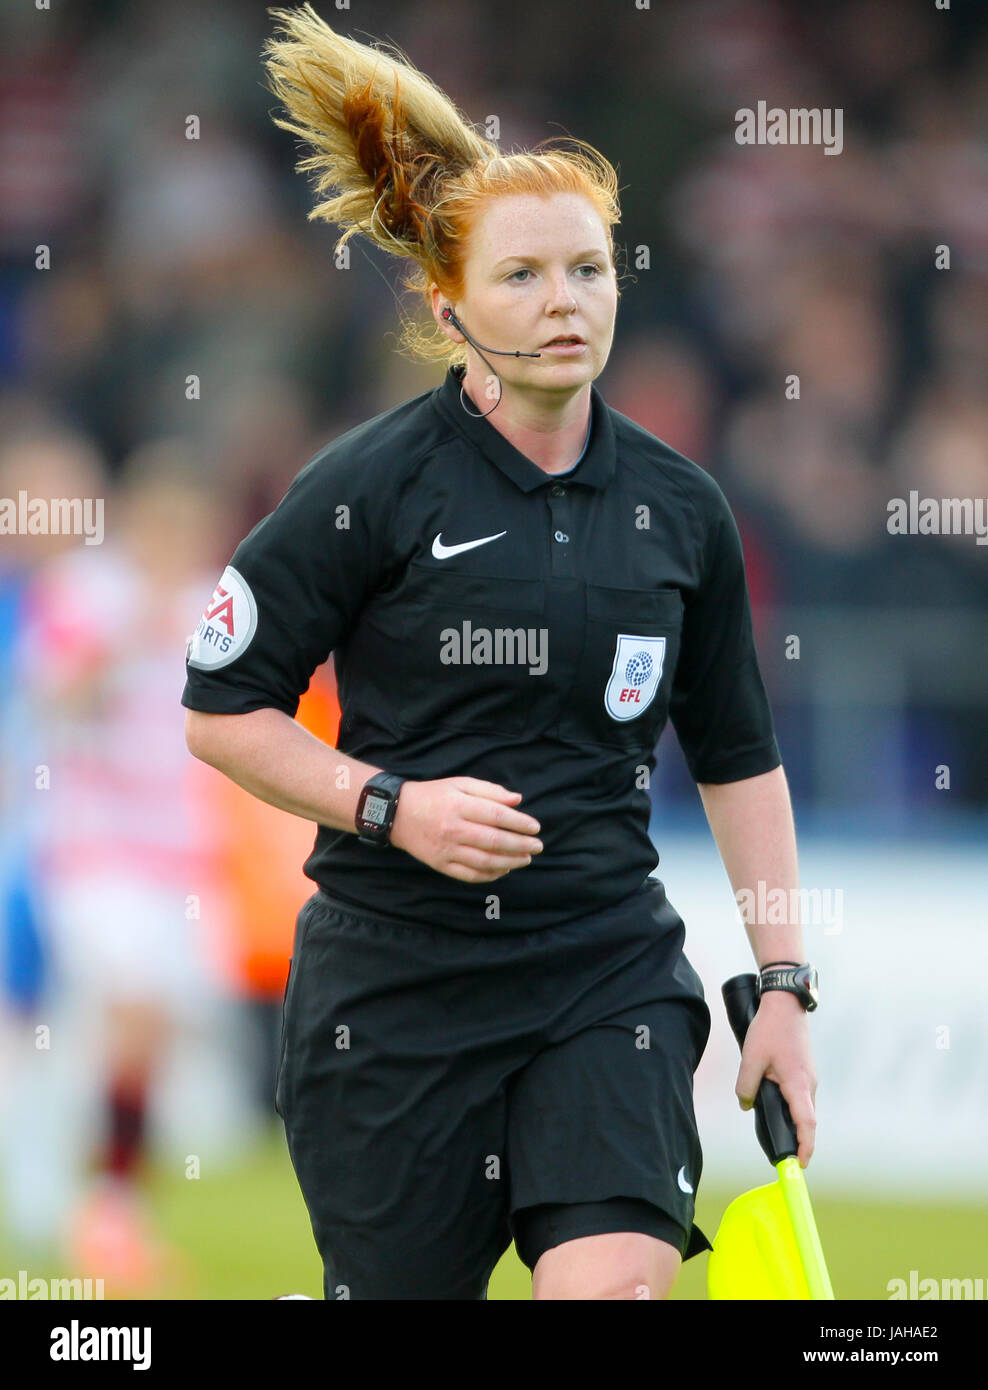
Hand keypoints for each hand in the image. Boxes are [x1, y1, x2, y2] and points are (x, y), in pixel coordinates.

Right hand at [390, 777, 542, 883]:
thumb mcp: (460, 783)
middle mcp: (452, 828)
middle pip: (493, 841)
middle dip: (520, 845)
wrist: (397, 814)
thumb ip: (490, 790)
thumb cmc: (434, 795)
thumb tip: (517, 800)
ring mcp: (446, 849)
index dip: (519, 823)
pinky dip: (490, 875)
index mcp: (458, 805)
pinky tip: (504, 869)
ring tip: (526, 859)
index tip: (535, 827)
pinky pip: (469, 874)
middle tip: (538, 846)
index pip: (496, 815)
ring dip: (510, 862)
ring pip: (484, 861)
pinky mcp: (440, 864)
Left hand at [735, 993, 816, 1167]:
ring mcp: (809, 1078)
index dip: (805, 1147)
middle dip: (798, 1141)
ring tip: (778, 1136)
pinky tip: (776, 1108)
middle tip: (782, 1157)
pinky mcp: (805, 1072)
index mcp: (798, 1084)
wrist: (785, 1004)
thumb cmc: (769, 1029)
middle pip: (806, 1120)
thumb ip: (746, 1086)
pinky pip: (800, 1097)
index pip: (807, 1124)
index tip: (800, 1165)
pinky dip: (792, 1108)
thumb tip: (746, 1105)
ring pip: (803, 1108)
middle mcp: (809, 1084)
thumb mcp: (750, 1058)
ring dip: (794, 1123)